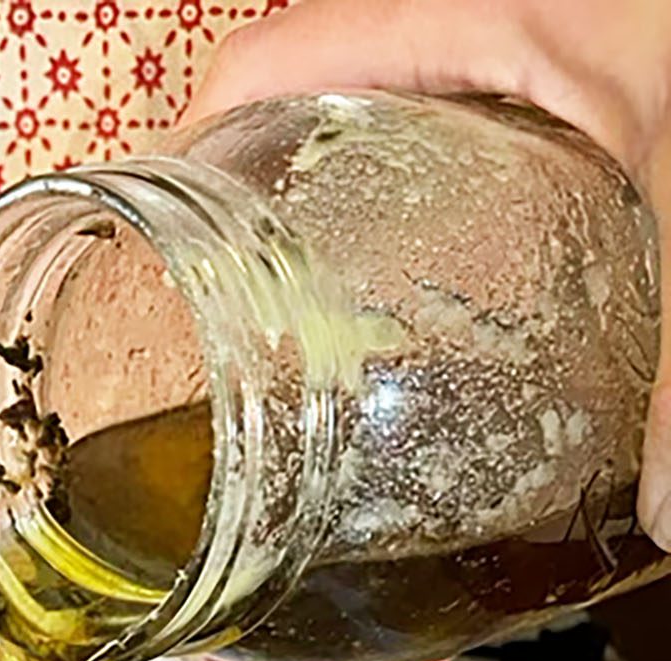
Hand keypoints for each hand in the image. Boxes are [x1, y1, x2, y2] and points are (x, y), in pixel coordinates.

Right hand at [188, 0, 670, 548]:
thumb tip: (661, 510)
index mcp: (491, 11)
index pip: (280, 53)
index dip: (190, 135)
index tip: (142, 228)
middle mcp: (495, 20)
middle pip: (312, 91)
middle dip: (250, 187)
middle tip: (218, 301)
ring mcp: (534, 41)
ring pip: (385, 109)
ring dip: (335, 191)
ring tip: (299, 303)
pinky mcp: (582, 67)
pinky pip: (461, 120)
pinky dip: (427, 186)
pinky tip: (435, 268)